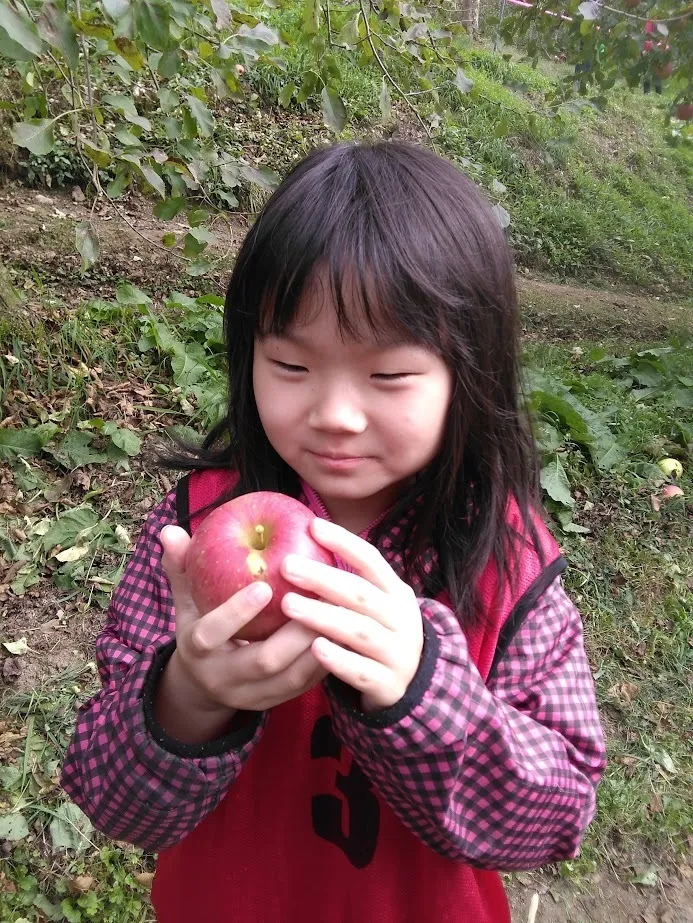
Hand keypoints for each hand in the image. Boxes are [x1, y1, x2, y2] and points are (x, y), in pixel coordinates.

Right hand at [159, 526, 327, 715]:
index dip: (236, 612)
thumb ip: (181, 567)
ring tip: (338, 614)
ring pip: (291, 680)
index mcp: (196, 651)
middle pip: (262, 662)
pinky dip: (326, 661)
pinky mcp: (276, 703)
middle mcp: (222, 679)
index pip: (210, 634)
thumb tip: (169, 530)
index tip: (264, 585)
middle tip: (318, 598)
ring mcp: (252, 697)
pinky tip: (345, 634)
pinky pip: (305, 687)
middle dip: (293, 631)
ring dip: (317, 647)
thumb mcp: (185, 600)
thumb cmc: (200, 626)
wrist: (205, 684)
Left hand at [280, 518, 423, 711]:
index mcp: (396, 592)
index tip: (312, 526)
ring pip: (359, 631)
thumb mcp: (375, 605)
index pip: (372, 560)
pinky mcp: (389, 685)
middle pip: (360, 594)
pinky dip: (339, 659)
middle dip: (322, 578)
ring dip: (323, 616)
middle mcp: (401, 619)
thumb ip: (348, 582)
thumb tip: (305, 539)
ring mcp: (398, 653)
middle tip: (286, 566)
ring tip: (288, 605)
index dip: (343, 542)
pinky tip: (315, 647)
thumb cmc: (378, 634)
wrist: (412, 685)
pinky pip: (362, 671)